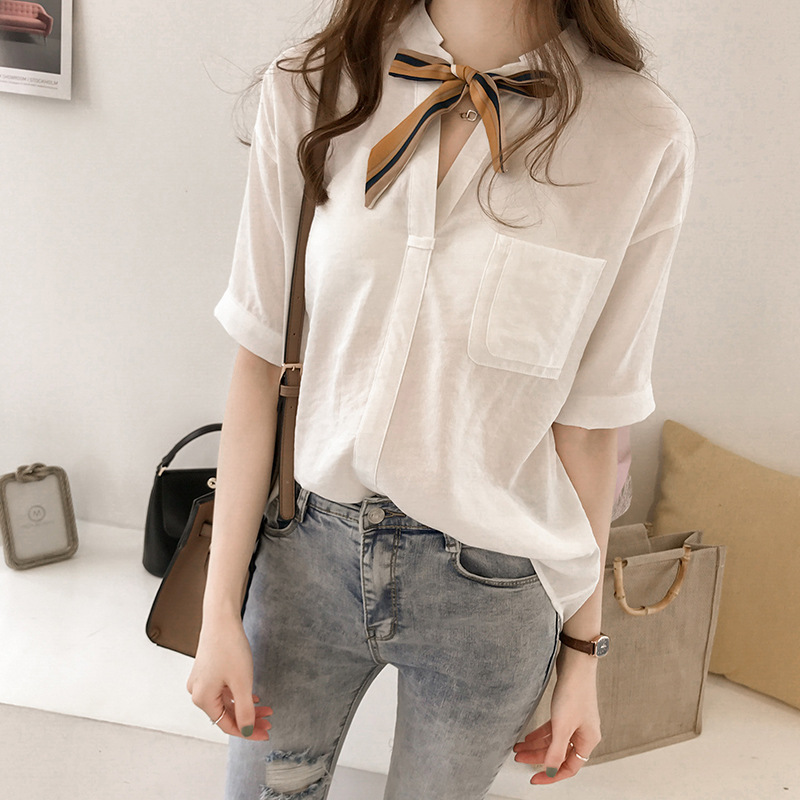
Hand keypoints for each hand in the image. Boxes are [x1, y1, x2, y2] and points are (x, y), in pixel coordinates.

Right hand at [186, 615, 272, 739]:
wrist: (221, 618)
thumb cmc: (229, 647)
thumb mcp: (241, 683)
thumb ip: (245, 710)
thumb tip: (248, 730)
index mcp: (202, 699)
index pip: (227, 725)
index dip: (248, 732)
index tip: (266, 733)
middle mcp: (197, 692)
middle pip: (226, 714)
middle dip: (249, 719)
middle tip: (269, 721)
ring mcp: (201, 681)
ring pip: (226, 702)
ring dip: (246, 707)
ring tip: (267, 708)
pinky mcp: (207, 671)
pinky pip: (224, 691)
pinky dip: (238, 695)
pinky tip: (253, 696)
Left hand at [513, 647, 600, 783]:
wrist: (575, 663)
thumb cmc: (574, 691)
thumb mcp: (562, 725)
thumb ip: (556, 750)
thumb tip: (550, 770)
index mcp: (588, 740)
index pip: (569, 767)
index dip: (551, 775)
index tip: (534, 778)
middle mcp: (583, 733)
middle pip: (559, 753)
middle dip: (538, 757)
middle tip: (519, 758)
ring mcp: (575, 721)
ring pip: (554, 740)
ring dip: (536, 745)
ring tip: (518, 747)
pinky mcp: (567, 710)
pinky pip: (553, 729)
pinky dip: (540, 733)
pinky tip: (528, 736)